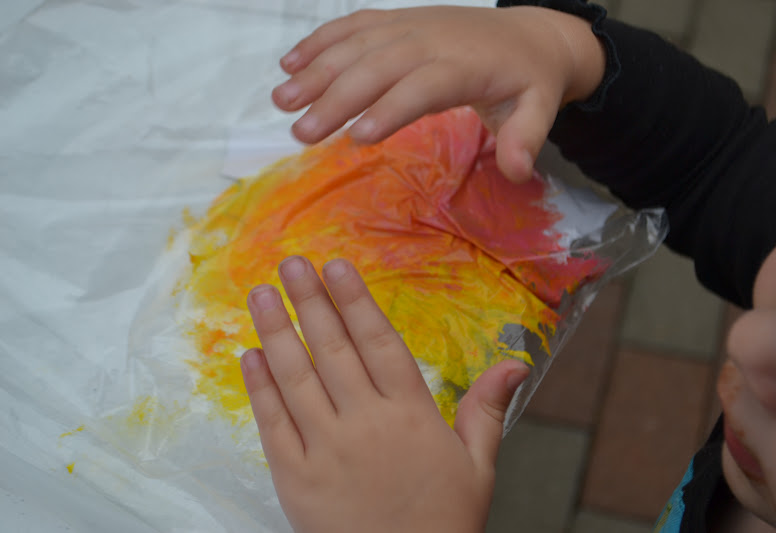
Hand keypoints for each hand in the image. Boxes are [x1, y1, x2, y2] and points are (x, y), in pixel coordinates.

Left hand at [240, 256, 529, 532]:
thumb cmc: (443, 521)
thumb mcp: (478, 465)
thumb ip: (488, 408)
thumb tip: (518, 363)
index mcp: (411, 414)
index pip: (378, 342)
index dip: (355, 300)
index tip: (335, 266)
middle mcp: (366, 423)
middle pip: (333, 349)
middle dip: (309, 301)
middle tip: (290, 263)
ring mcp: (327, 449)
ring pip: (297, 378)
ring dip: (276, 331)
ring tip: (259, 294)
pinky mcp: (295, 478)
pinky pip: (273, 424)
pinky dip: (259, 388)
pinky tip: (250, 355)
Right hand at [273, 6, 604, 182]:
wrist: (530, 35)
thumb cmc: (529, 80)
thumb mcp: (540, 108)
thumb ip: (527, 137)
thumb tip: (518, 171)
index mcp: (464, 65)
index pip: (422, 86)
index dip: (390, 109)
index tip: (356, 138)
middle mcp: (430, 39)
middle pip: (377, 66)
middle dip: (336, 98)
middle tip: (300, 133)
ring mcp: (410, 25)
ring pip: (356, 45)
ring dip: (316, 71)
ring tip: (282, 102)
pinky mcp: (397, 20)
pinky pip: (353, 26)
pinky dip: (320, 42)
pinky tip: (290, 64)